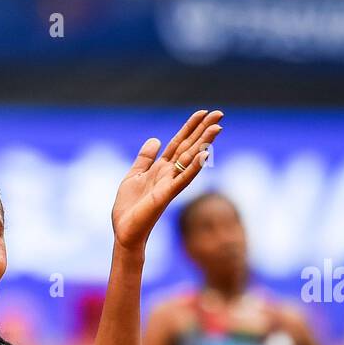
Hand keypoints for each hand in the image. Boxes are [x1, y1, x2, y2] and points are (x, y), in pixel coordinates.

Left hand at [112, 110, 222, 251]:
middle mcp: (169, 174)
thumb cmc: (129, 208)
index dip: (190, 127)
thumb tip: (156, 139)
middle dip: (203, 130)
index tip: (203, 112)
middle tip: (220, 113)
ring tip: (217, 128)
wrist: (124, 232)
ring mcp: (169, 184)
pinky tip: (205, 155)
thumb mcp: (134, 176)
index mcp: (161, 169)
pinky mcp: (166, 195)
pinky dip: (194, 167)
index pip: (179, 143)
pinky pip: (182, 179)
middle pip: (189, 147)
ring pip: (190, 160)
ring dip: (204, 144)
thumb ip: (145, 159)